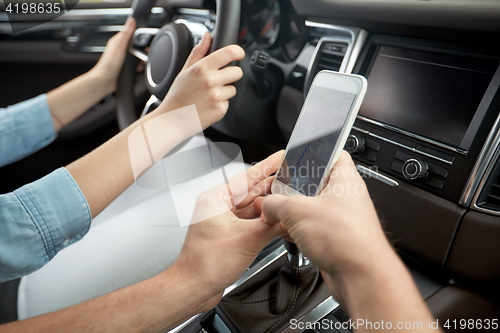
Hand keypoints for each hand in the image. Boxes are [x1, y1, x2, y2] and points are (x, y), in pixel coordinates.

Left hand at [90, 17, 136, 93]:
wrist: (105, 81)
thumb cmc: (109, 65)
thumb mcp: (120, 46)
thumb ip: (126, 33)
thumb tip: (131, 21)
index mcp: (118, 41)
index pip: (131, 34)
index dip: (139, 36)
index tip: (144, 41)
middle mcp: (120, 49)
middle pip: (136, 46)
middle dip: (141, 51)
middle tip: (141, 55)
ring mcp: (122, 58)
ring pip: (137, 56)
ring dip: (140, 60)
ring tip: (138, 64)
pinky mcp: (125, 67)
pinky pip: (136, 65)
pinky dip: (138, 67)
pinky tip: (137, 69)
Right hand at [161, 32, 244, 128]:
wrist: (173, 119)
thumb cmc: (178, 96)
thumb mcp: (185, 70)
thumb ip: (199, 52)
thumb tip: (208, 36)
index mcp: (202, 68)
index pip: (229, 52)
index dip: (238, 52)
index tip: (239, 54)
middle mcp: (211, 81)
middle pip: (237, 72)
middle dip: (231, 75)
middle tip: (218, 80)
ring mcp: (217, 96)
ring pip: (233, 89)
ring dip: (224, 92)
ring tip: (208, 95)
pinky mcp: (220, 109)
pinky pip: (228, 103)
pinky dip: (220, 104)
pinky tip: (208, 105)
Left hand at [170, 151, 285, 309]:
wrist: (195, 287)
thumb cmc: (206, 264)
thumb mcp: (248, 239)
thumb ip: (272, 225)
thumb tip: (289, 217)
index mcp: (216, 199)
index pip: (247, 177)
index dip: (267, 165)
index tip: (281, 156)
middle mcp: (218, 208)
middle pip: (251, 191)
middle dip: (272, 186)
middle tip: (292, 178)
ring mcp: (223, 221)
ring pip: (252, 208)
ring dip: (269, 206)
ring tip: (289, 199)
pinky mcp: (228, 235)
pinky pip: (250, 222)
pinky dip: (264, 222)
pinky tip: (277, 221)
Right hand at [257, 151, 393, 300]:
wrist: (360, 276)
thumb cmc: (347, 240)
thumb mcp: (298, 211)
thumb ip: (276, 203)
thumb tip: (266, 204)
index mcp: (344, 179)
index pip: (332, 152)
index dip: (313, 151)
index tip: (296, 156)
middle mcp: (345, 196)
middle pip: (315, 182)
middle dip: (294, 189)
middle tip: (281, 191)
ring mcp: (341, 218)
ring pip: (312, 207)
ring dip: (294, 212)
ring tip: (281, 214)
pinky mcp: (335, 237)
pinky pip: (313, 227)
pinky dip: (299, 229)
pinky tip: (289, 233)